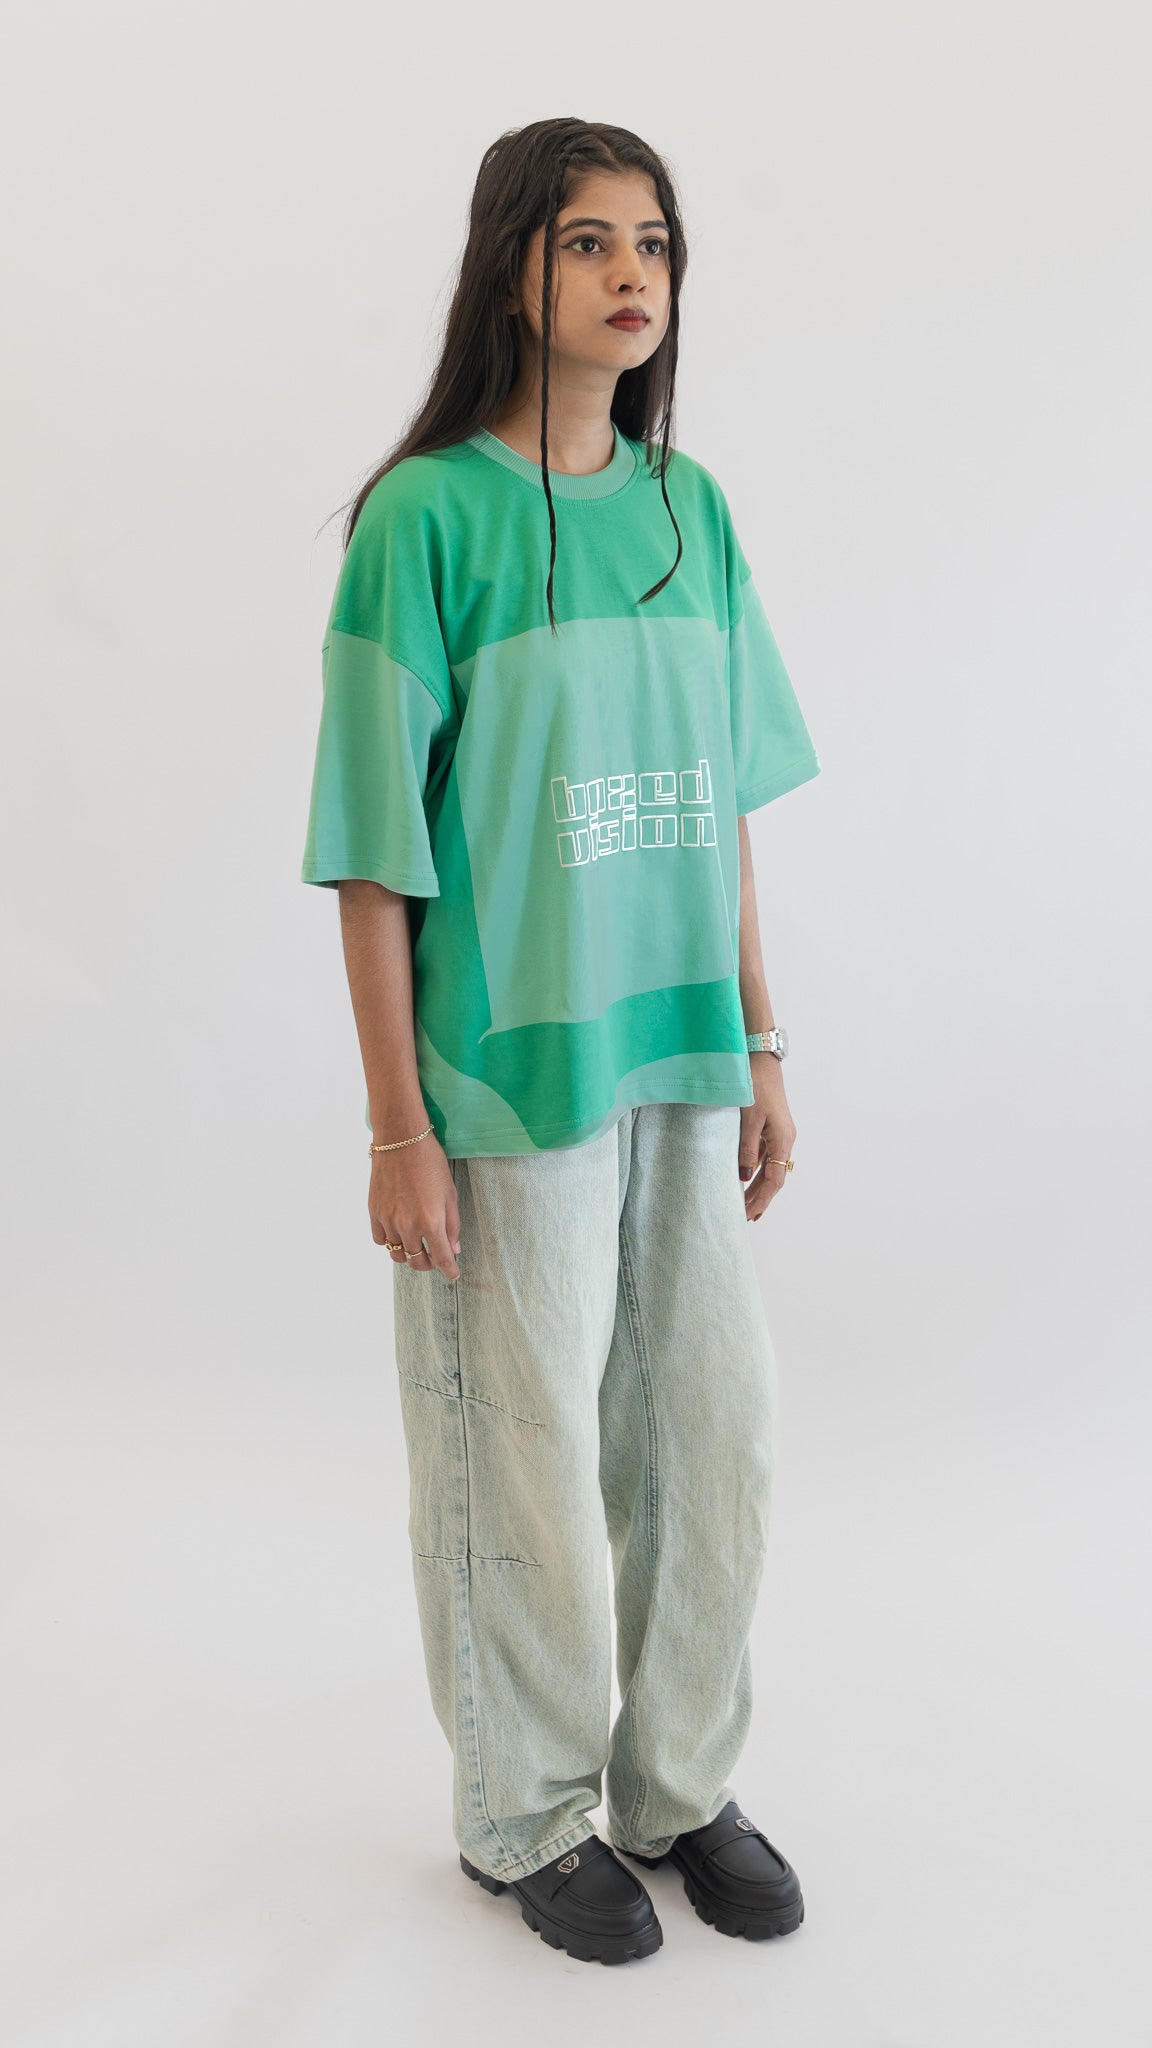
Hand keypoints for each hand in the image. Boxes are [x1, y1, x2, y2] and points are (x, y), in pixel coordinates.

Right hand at [369, 1136, 461, 1279]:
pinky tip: (399, 1233)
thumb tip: (453, 1248)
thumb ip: (452, 1225)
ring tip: (416, 1246)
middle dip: (429, 1264)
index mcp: (431, 1221)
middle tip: (435, 1257)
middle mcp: (408, 1225)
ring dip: (409, 1255)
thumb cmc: (430, 1162)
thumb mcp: (450, 1193)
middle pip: (417, 1262)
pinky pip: (381, 1240)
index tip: (453, 1275)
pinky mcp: (374, 1212)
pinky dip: (391, 1242)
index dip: (449, 1270)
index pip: (441, 1258)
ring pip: (397, 1255)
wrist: (400, 1140)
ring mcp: (388, 1220)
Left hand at [738, 1054, 796, 1220]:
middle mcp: (784, 1139)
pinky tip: (742, 1177)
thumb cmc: (755, 1085)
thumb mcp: (748, 1119)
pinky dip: (753, 1169)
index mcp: (783, 1139)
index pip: (775, 1179)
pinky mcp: (769, 1126)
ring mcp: (777, 1133)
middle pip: (774, 1176)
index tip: (749, 1215)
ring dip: (756, 1185)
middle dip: (760, 1197)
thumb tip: (743, 1177)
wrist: (759, 1058)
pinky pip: (763, 1154)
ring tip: (744, 1203)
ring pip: (768, 1166)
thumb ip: (746, 1149)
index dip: (762, 1199)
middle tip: (745, 1217)